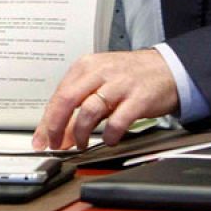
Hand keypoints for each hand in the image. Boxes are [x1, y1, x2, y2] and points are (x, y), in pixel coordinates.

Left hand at [31, 49, 178, 149]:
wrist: (168, 68)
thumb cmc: (131, 76)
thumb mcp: (100, 84)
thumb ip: (80, 108)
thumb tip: (61, 134)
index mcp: (85, 67)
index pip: (58, 95)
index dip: (47, 121)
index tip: (41, 139)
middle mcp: (99, 72)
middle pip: (67, 100)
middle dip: (56, 127)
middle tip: (55, 144)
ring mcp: (119, 84)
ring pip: (89, 110)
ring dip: (81, 132)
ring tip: (81, 144)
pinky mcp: (138, 98)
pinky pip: (117, 120)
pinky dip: (109, 134)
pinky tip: (108, 140)